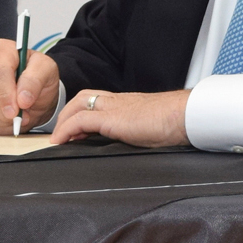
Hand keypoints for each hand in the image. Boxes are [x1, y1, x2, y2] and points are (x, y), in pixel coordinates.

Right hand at [0, 39, 60, 135]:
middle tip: (22, 117)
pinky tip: (6, 120)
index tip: (16, 110)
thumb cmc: (38, 78)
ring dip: (0, 119)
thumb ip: (36, 80)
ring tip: (17, 117)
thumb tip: (23, 98)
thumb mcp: (47, 72)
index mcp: (1, 49)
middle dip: (4, 111)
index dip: (6, 94)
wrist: (31, 94)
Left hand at [51, 89, 191, 146]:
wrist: (185, 115)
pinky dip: (66, 129)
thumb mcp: (152, 127)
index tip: (76, 129)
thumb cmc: (176, 123)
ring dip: (63, 120)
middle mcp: (118, 101)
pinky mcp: (111, 118)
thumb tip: (135, 145)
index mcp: (128, 103)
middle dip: (68, 112)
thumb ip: (138, 132)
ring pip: (78, 104)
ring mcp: (114, 107)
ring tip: (57, 139)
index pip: (99, 100)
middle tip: (61, 132)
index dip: (83, 110)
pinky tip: (61, 141)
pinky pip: (80, 120)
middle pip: (84, 97)